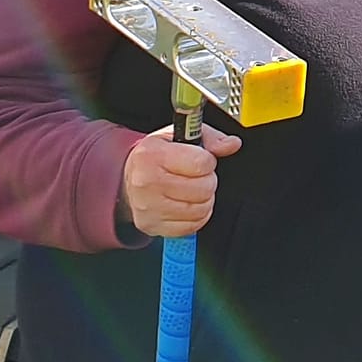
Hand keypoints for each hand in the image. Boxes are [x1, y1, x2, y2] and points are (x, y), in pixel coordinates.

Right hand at [120, 124, 241, 236]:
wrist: (129, 177)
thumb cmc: (158, 155)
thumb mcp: (181, 135)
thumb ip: (211, 138)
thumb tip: (232, 144)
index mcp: (152, 155)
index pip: (201, 163)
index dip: (209, 161)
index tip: (201, 160)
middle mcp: (146, 182)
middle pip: (204, 188)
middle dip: (208, 181)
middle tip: (196, 176)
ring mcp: (147, 207)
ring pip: (200, 209)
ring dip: (204, 199)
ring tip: (192, 189)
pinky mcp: (152, 226)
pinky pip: (192, 226)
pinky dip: (197, 216)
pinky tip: (188, 204)